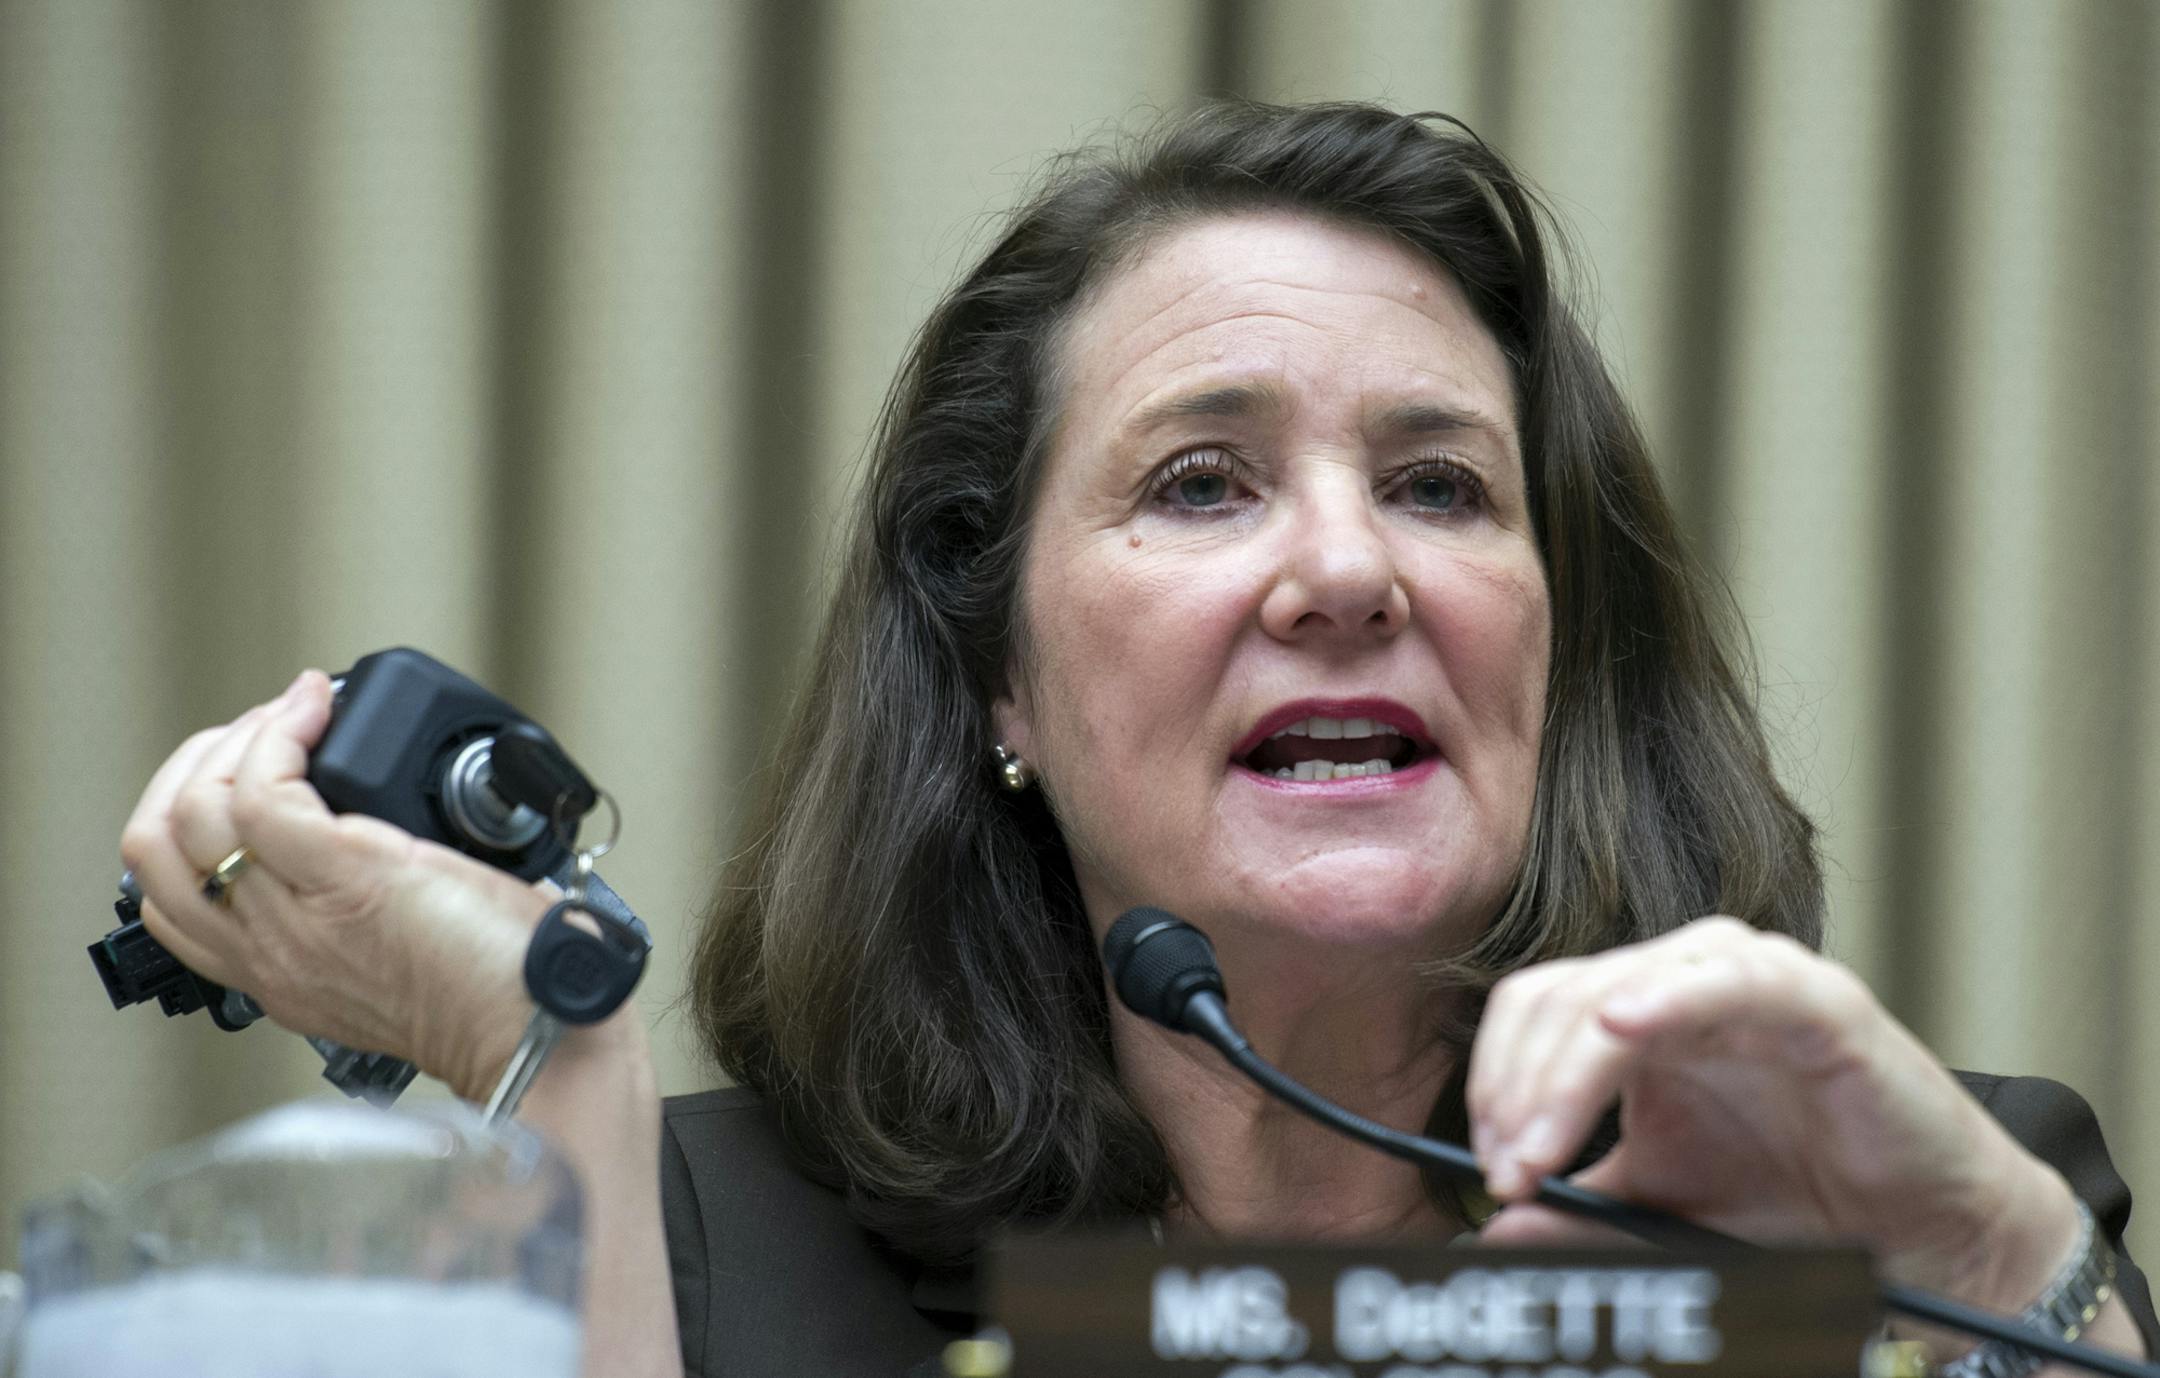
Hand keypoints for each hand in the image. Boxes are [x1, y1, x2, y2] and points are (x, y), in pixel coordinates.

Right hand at [118, 670, 548, 1098]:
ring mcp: (298, 915)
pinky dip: (280, 733)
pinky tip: (316, 706)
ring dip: (234, 741)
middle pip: (155, 851)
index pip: (172, 900)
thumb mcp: (407, 963)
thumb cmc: (510, 993)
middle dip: (189, 770)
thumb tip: (405, 848)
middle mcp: (271, 950)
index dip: (187, 819)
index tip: (246, 773)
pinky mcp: (347, 874)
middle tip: (259, 733)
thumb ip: (376, 920)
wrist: (545, 1025)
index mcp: (282, 974)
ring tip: (291, 713)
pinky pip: (264, 791)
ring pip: (192, 813)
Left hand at [1464, 917, 2083, 1315]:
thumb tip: (1490, 1228)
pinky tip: (1621, 1026)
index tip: (1493, 1169)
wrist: (1926, 1230)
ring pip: (1620, 989)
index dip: (1495, 1080)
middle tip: (1512, 1172)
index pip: (1534, 1011)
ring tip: (1544, 1147)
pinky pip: (1731, 977)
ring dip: (1565, 1071)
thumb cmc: (1799, 1204)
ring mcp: (1748, 982)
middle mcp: (1681, 984)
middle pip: (1560, 1000)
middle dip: (1519, 1090)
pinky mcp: (1819, 1001)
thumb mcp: (1663, 1215)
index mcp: (1638, 1017)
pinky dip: (1670, 994)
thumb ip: (1580, 1214)